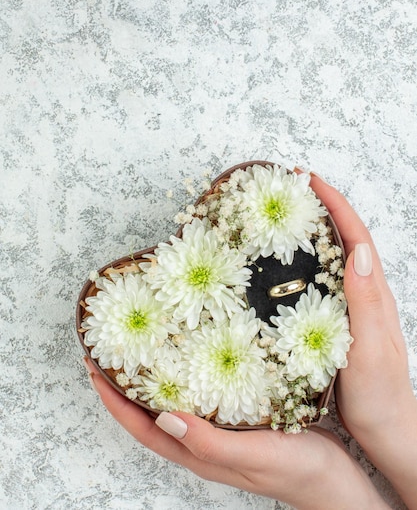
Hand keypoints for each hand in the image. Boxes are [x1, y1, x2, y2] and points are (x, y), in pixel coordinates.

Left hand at [84, 357, 387, 508]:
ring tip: (147, 346)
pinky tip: (197, 355)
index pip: (142, 427)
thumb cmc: (298, 472)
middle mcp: (203, 442)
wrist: (337, 481)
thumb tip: (164, 418)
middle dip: (126, 386)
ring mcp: (222, 431)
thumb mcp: (252, 455)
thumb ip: (209, 442)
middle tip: (113, 349)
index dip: (114, 402)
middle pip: (151, 414)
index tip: (94, 368)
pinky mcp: (241, 417)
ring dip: (155, 378)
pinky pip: (204, 394)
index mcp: (198, 453)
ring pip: (176, 402)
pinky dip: (189, 375)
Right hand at [310, 174, 416, 508]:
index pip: (355, 236)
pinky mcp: (337, 324)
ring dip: (313, 233)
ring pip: (332, 259)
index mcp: (372, 293)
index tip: (310, 180)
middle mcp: (363, 294)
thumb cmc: (380, 394)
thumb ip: (365, 301)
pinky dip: (305, 266)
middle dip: (322, 208)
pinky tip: (283, 271)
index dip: (335, 204)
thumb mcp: (372, 347)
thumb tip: (356, 251)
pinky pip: (320, 284)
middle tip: (291, 191)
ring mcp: (351, 309)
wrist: (385, 430)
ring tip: (283, 219)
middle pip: (345, 239)